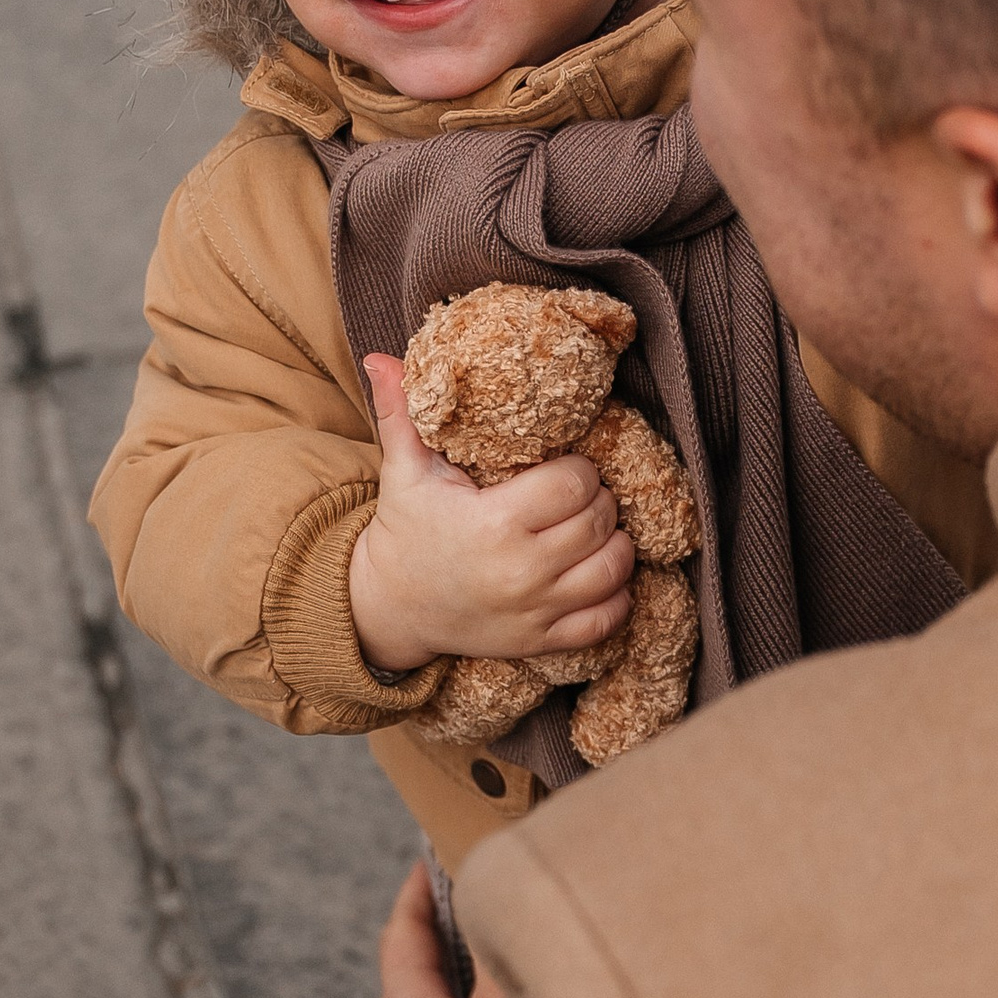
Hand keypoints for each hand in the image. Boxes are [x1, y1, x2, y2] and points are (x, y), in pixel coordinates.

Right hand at [348, 354, 632, 673]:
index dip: (579, 468)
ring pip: (615, 567)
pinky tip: (596, 572)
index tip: (563, 466)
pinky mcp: (542, 641)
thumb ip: (400, 413)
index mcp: (494, 523)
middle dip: (598, 499)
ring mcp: (535, 611)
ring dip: (614, 543)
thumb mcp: (402, 472)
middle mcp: (521, 570)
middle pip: (599, 520)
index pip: (575, 482)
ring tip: (592, 528)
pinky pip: (607, 619)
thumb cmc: (406, 532)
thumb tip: (381, 356)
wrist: (389, 608)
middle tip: (578, 493)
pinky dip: (616, 595)